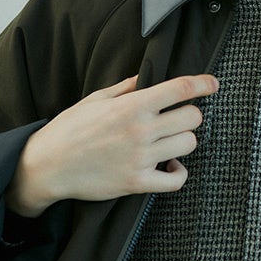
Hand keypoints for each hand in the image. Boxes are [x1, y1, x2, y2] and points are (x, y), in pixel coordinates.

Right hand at [7, 74, 218, 216]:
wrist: (47, 166)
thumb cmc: (69, 128)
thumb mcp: (96, 99)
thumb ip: (126, 87)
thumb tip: (148, 77)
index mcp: (131, 106)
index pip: (179, 89)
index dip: (203, 84)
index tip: (213, 84)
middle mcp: (140, 131)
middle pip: (192, 118)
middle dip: (190, 114)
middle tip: (177, 117)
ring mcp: (140, 158)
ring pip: (188, 144)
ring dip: (183, 140)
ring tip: (169, 141)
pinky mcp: (137, 183)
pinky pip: (176, 180)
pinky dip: (178, 172)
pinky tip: (169, 165)